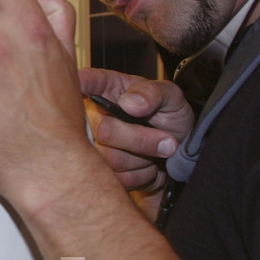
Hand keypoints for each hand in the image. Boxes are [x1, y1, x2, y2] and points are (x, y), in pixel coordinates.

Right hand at [78, 68, 193, 217]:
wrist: (178, 152)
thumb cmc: (169, 116)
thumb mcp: (170, 96)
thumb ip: (152, 93)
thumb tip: (130, 104)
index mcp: (106, 89)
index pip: (86, 81)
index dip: (81, 83)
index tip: (82, 84)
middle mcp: (94, 116)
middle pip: (103, 131)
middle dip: (141, 138)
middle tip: (167, 139)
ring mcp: (96, 146)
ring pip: (114, 159)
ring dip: (145, 157)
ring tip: (155, 149)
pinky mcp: (104, 172)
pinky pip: (121, 178)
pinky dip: (143, 174)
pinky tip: (147, 164)